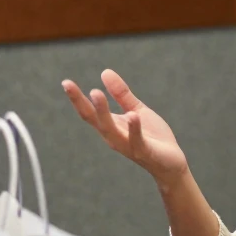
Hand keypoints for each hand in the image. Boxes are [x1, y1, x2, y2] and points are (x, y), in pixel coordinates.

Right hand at [62, 70, 188, 182]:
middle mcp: (114, 136)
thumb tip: (105, 72)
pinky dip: (133, 128)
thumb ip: (121, 94)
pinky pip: (136, 140)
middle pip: (93, 119)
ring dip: (102, 111)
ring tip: (95, 93)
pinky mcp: (144, 151)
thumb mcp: (136, 110)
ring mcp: (127, 145)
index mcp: (111, 126)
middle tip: (68, 85)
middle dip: (81, 103)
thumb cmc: (152, 136)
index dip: (76, 98)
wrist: (170, 163)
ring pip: (110, 129)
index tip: (65, 82)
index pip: (89, 112)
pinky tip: (132, 115)